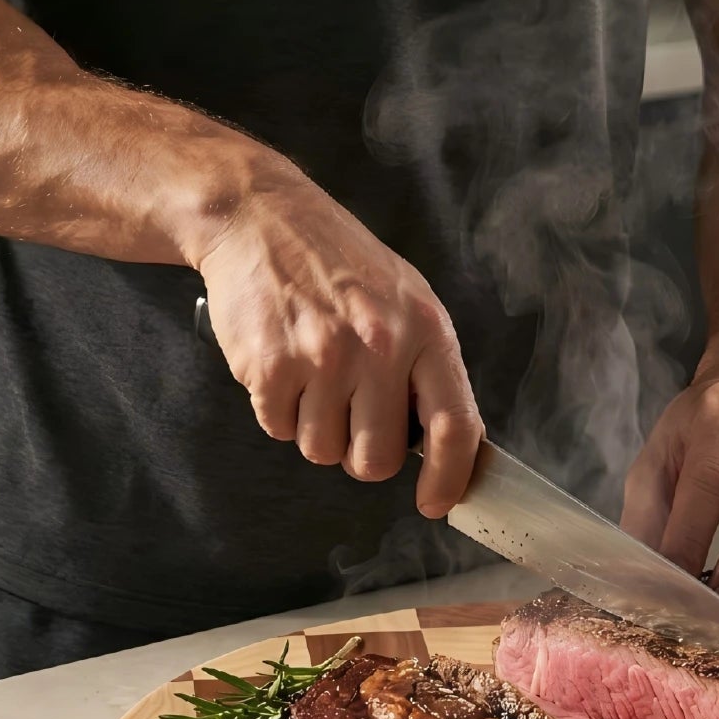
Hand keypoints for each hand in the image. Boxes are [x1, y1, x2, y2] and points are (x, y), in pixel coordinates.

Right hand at [195, 165, 482, 514]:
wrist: (262, 217)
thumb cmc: (338, 262)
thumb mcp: (404, 298)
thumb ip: (424, 365)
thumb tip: (441, 443)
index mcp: (426, 329)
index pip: (456, 425)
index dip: (449, 478)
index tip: (436, 501)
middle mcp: (380, 345)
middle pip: (375, 460)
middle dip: (359, 451)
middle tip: (347, 411)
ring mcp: (323, 358)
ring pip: (321, 451)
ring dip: (314, 425)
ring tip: (311, 370)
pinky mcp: (271, 367)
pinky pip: (279, 429)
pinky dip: (278, 409)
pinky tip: (282, 361)